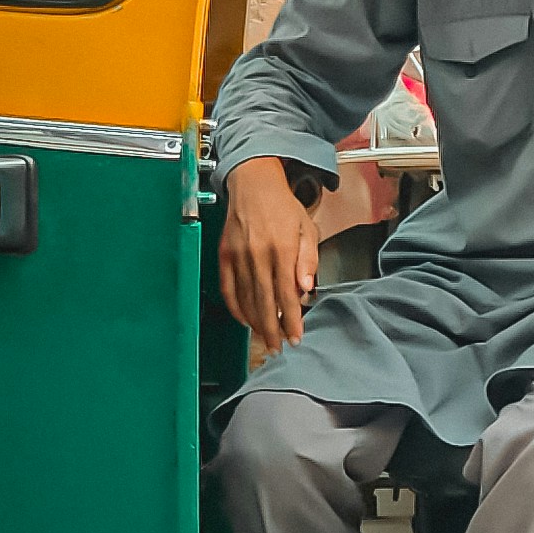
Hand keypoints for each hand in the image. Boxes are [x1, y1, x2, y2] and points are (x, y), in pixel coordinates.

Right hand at [221, 156, 320, 351]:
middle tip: (277, 348)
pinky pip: (228, 288)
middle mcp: (258, 254)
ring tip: (264, 338)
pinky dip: (235, 307)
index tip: (295, 338)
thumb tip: (305, 287)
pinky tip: (244, 320)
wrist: (253, 184)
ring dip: (255, 322)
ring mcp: (238, 255)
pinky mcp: (224, 255)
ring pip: (246, 298)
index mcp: (282, 248)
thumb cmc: (284, 207)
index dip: (291, 319)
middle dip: (272, 329)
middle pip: (265, 302)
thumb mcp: (307, 228)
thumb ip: (309, 259)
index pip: (287, 294)